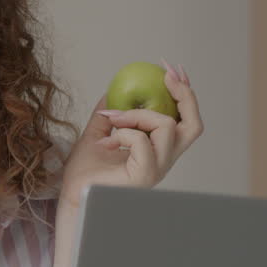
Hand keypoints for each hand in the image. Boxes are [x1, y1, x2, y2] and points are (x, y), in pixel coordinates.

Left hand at [61, 61, 203, 206]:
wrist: (73, 195)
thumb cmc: (85, 173)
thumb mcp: (95, 135)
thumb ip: (108, 116)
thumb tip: (111, 91)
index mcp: (158, 151)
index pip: (185, 122)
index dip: (184, 95)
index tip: (171, 71)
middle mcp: (163, 160)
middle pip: (193, 125)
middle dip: (184, 95)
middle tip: (165, 75)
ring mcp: (157, 168)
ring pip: (167, 126)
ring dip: (138, 114)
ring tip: (112, 119)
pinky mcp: (145, 174)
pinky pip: (142, 141)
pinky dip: (124, 132)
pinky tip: (106, 142)